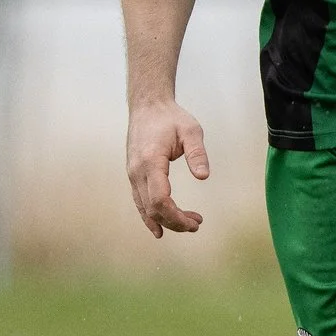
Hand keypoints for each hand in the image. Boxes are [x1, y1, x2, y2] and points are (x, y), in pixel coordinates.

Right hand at [126, 98, 210, 236]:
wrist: (147, 106)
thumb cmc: (170, 117)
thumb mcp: (191, 130)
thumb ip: (197, 153)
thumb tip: (203, 176)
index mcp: (151, 161)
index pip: (160, 200)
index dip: (176, 217)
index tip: (195, 222)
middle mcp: (137, 171)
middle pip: (152, 209)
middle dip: (175, 222)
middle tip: (197, 223)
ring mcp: (132, 174)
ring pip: (145, 208)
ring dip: (165, 221)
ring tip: (189, 224)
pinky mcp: (133, 175)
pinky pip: (139, 201)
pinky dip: (149, 217)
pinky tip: (160, 229)